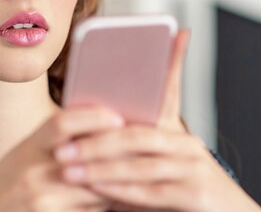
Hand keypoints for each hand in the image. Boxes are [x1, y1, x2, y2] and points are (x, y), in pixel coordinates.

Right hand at [0, 105, 126, 211]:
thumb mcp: (22, 157)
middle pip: (88, 159)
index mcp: (27, 148)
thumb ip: (53, 142)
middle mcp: (32, 172)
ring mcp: (41, 201)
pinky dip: (106, 207)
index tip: (118, 118)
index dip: (93, 117)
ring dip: (117, 186)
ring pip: (96, 190)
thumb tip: (100, 122)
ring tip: (137, 177)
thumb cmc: (9, 187)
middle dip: (117, 156)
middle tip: (144, 149)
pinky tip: (119, 202)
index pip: (62, 123)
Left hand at [52, 30, 260, 211]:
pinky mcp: (198, 194)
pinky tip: (97, 188)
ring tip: (69, 170)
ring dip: (100, 168)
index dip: (153, 69)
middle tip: (61, 149)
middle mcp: (188, 145)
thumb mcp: (158, 167)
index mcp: (177, 132)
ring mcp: (195, 168)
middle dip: (94, 141)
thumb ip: (132, 153)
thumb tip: (87, 140)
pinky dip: (121, 190)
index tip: (115, 66)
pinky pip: (152, 191)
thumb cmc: (182, 192)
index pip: (164, 92)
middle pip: (136, 135)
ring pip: (140, 163)